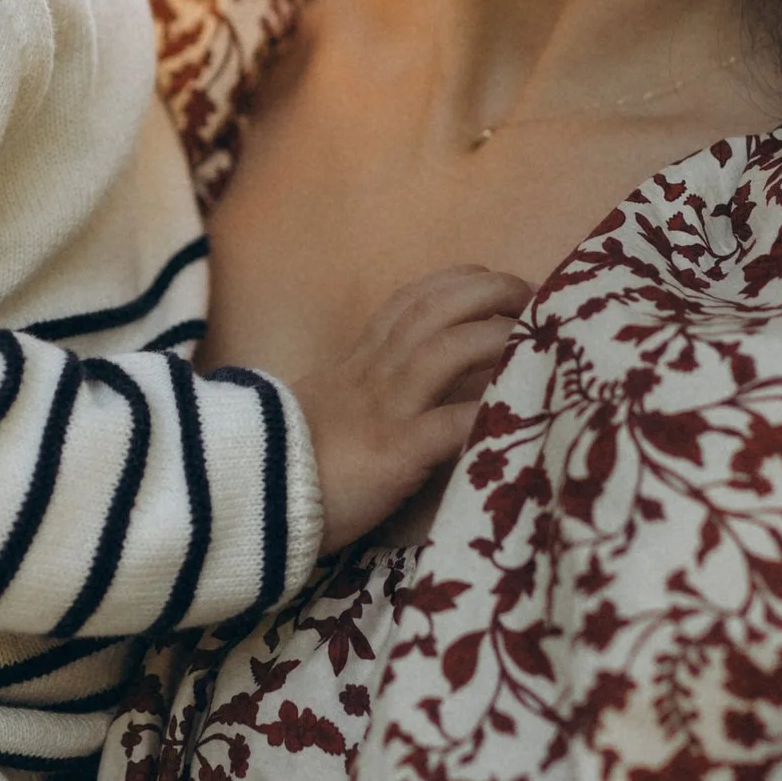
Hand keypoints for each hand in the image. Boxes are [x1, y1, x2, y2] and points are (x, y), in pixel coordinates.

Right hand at [295, 264, 530, 547]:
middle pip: (438, 308)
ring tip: (538, 339)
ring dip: (499, 336)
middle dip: (492, 293)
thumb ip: (361, 391)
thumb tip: (397, 392)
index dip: (460, 282)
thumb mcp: (323, 410)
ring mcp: (384, 410)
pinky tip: (523, 410)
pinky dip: (490, 411)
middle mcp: (374, 374)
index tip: (494, 280)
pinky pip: (451, 423)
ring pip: (448, 349)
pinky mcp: (393, 453)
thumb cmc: (286, 464)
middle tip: (532, 298)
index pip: (412, 300)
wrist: (244, 500)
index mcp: (358, 362)